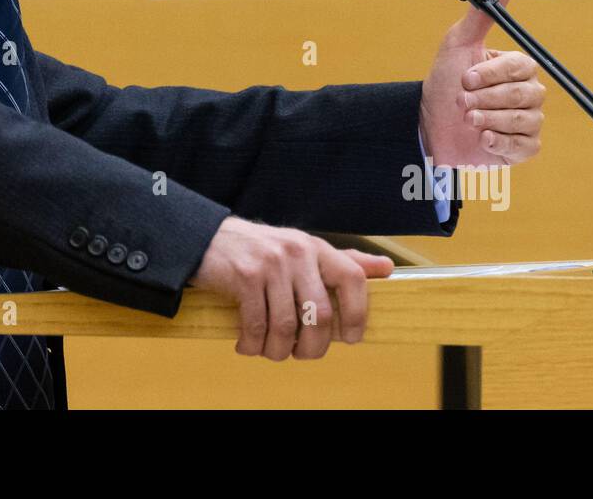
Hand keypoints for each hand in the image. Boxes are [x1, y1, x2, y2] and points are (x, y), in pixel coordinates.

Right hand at [190, 215, 392, 359]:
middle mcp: (297, 252)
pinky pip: (257, 324)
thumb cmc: (259, 251)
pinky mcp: (244, 276)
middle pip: (320, 314)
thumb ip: (341, 261)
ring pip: (287, 325)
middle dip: (312, 347)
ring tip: (269, 352)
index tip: (350, 338)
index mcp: (315, 247)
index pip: (352, 278)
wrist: (206, 238)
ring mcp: (271, 264)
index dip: (357, 313)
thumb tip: (386, 268)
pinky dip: (252, 344)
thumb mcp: (301, 250)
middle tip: (299, 354)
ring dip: (277, 350)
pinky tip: (247, 345)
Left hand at [419, 0, 543, 166]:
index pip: (522, 67)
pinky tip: (482, 138)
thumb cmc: (445, 82)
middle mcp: (528, 93)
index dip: (492, 74)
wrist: (429, 123)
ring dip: (489, 119)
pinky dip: (501, 143)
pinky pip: (526, 145)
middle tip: (462, 101)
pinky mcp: (522, 148)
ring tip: (468, 118)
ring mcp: (527, 121)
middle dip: (487, 99)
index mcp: (517, 68)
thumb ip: (482, 15)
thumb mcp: (458, 44)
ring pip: (525, 120)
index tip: (465, 78)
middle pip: (526, 94)